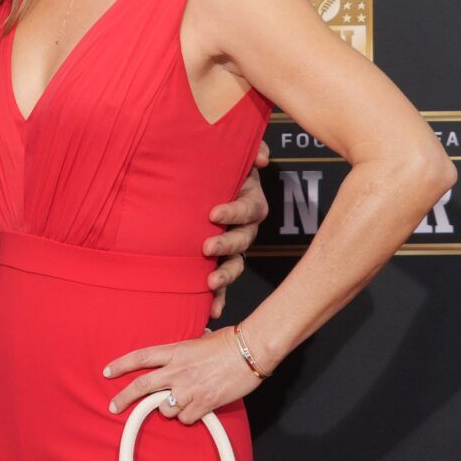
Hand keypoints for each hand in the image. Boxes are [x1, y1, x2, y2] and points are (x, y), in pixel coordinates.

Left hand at [104, 328, 262, 424]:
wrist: (250, 352)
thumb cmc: (229, 342)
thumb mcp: (199, 340)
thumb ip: (185, 350)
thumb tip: (183, 352)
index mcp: (175, 351)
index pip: (140, 357)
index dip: (120, 365)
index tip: (107, 372)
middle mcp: (177, 370)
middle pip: (142, 386)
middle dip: (123, 398)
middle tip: (113, 406)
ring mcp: (189, 389)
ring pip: (164, 409)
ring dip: (167, 409)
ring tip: (180, 401)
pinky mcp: (203, 403)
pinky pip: (185, 419)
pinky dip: (188, 417)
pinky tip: (196, 408)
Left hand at [203, 141, 270, 316]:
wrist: (199, 179)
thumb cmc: (218, 166)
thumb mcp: (234, 153)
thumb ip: (252, 149)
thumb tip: (261, 159)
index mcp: (250, 202)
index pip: (249, 210)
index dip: (234, 212)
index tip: (213, 213)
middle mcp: (245, 228)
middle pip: (244, 240)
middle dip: (227, 245)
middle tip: (206, 247)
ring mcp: (234, 248)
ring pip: (237, 265)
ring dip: (226, 276)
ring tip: (210, 282)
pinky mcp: (220, 261)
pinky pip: (223, 283)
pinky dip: (219, 297)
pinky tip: (211, 311)